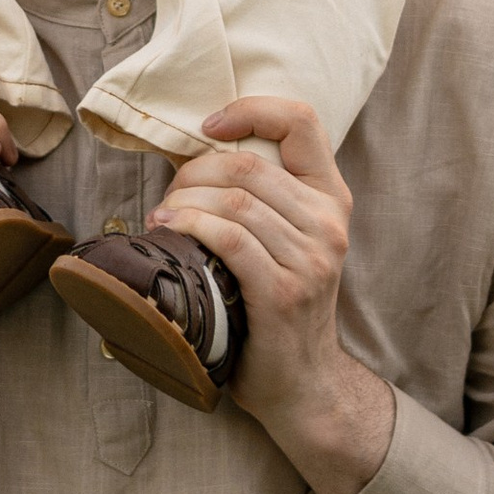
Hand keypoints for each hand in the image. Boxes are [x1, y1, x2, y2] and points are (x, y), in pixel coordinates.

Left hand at [155, 97, 394, 493]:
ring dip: (184, 201)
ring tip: (162, 215)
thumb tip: (191, 153)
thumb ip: (261, 197)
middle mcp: (329, 222)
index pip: (302, 120)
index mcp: (331, 197)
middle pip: (248, 165)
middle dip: (193, 171)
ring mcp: (312, 258)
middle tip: (168, 193)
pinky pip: (230, 238)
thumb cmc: (278, 307)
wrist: (303, 383)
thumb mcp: (286, 241)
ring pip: (234, 200)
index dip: (250, 110)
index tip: (208, 127)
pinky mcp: (285, 291)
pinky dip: (191, 226)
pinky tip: (169, 230)